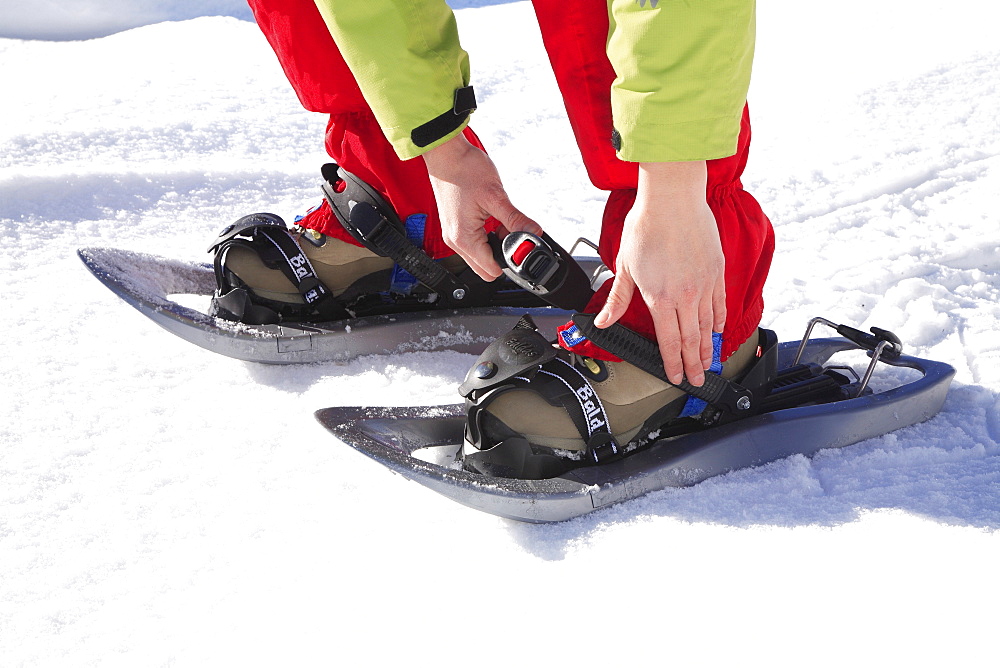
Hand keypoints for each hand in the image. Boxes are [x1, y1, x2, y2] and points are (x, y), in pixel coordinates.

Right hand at [422, 133, 541, 279]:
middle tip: (509, 231)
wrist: (446, 154)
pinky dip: (487, 236)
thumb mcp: (496, 196)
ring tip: (498, 220)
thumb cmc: (464, 170)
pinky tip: (491, 218)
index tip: (520, 244)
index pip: (492, 269)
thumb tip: (534, 233)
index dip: (510, 259)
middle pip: (485, 268)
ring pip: (480, 256)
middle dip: (502, 254)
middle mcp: (455, 241)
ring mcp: (453, 235)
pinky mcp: (455, 228)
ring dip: (495, 244)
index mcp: (464, 238)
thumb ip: (516, 219)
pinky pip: (474, 244)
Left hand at [594, 161, 725, 386]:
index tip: (676, 377)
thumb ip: (618, 299)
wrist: (672, 198)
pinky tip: (718, 331)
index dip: (672, 363)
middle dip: (694, 364)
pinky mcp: (716, 271)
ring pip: (708, 325)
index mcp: (660, 298)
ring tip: (709, 362)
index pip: (669, 341)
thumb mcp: (625, 266)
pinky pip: (720, 303)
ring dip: (709, 347)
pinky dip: (720, 320)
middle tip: (698, 381)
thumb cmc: (646, 226)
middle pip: (692, 340)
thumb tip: (603, 321)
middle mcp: (685, 296)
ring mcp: (704, 284)